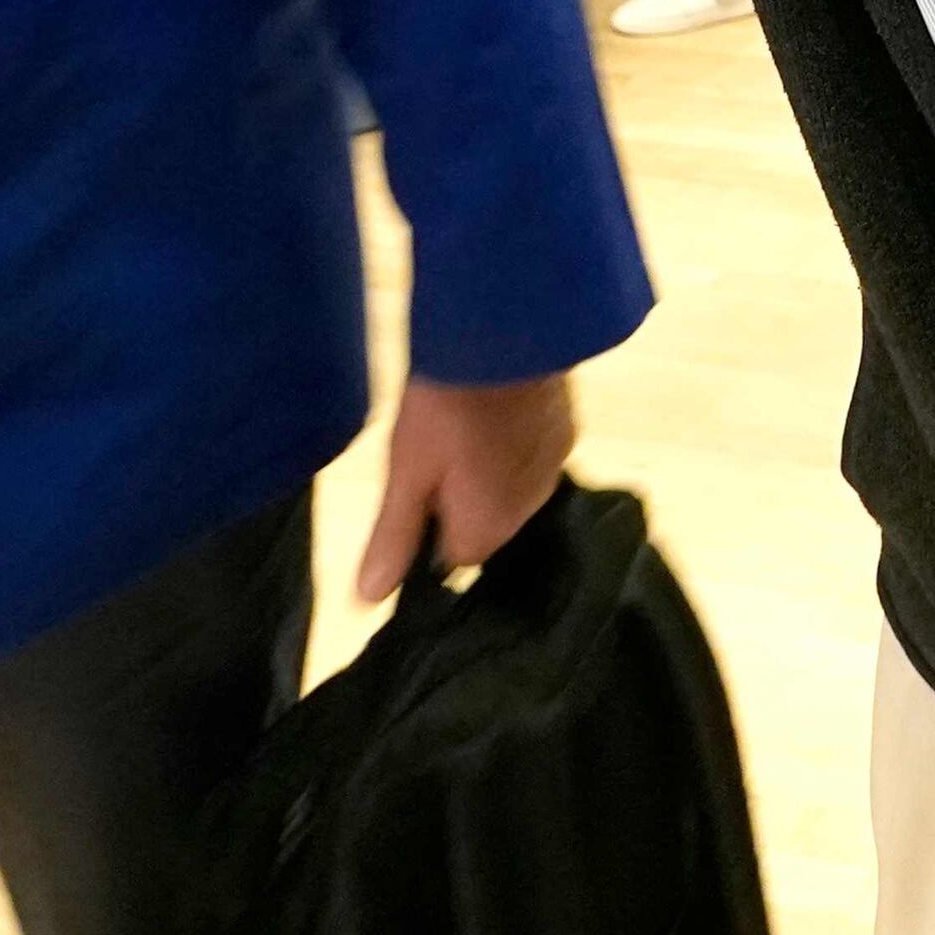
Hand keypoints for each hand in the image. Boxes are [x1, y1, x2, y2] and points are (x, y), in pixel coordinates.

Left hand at [354, 371, 576, 601]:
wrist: (505, 332)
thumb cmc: (444, 407)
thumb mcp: (406, 471)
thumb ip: (392, 537)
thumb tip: (366, 601)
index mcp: (488, 525)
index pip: (453, 555)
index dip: (431, 522)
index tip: (417, 484)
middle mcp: (530, 508)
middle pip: (486, 522)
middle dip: (463, 497)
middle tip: (437, 449)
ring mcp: (555, 467)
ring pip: (513, 489)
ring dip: (492, 470)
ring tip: (466, 425)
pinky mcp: (569, 430)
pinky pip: (536, 456)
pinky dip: (517, 443)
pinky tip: (499, 408)